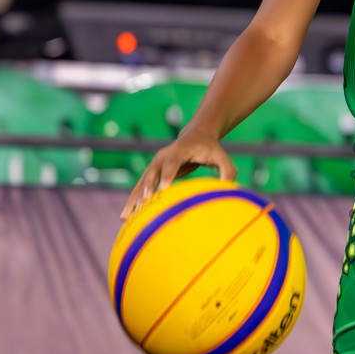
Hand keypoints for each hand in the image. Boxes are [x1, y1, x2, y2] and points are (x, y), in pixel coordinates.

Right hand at [120, 127, 236, 219]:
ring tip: (126, 218)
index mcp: (179, 150)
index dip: (167, 175)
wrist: (196, 135)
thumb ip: (228, 172)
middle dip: (147, 189)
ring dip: (134, 200)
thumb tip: (228, 190)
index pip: (172, 162)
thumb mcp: (222, 157)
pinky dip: (133, 202)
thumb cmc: (211, 148)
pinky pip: (139, 189)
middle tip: (144, 205)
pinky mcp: (152, 173)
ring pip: (141, 183)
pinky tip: (125, 218)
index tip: (163, 190)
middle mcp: (163, 156)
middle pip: (152, 173)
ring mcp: (155, 165)